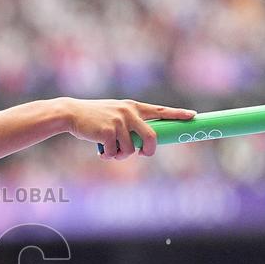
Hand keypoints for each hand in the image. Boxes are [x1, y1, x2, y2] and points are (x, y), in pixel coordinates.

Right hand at [62, 98, 195, 159]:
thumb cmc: (94, 117)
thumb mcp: (115, 114)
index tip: (193, 116)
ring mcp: (119, 122)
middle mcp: (129, 113)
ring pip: (130, 150)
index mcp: (133, 107)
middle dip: (149, 151)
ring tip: (110, 149)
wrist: (71, 114)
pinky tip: (101, 150)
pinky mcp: (108, 132)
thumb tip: (141, 146)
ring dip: (121, 155)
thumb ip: (130, 124)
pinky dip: (109, 156)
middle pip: (151, 137)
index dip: (178, 114)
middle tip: (143, 154)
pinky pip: (115, 153)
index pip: (161, 111)